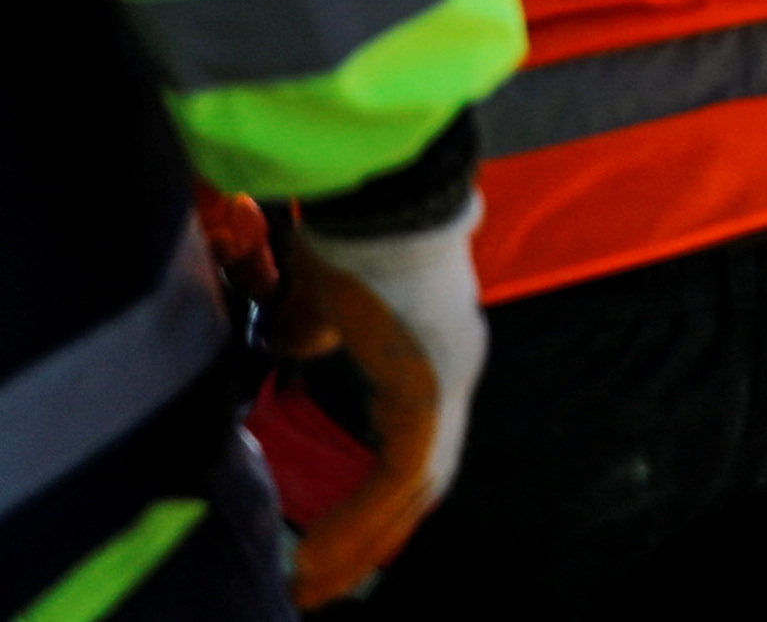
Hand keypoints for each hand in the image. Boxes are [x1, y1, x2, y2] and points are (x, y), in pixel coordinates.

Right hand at [273, 199, 486, 607]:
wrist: (379, 199)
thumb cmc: (352, 236)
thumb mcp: (324, 299)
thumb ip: (316, 329)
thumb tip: (296, 345)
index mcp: (434, 351)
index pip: (418, 443)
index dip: (383, 495)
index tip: (341, 535)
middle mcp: (454, 369)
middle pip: (423, 478)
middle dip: (374, 535)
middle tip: (324, 584)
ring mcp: (450, 380)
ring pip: (416, 487)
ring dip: (365, 539)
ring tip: (315, 584)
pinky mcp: (431, 392)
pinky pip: (401, 476)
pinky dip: (362, 517)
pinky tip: (319, 548)